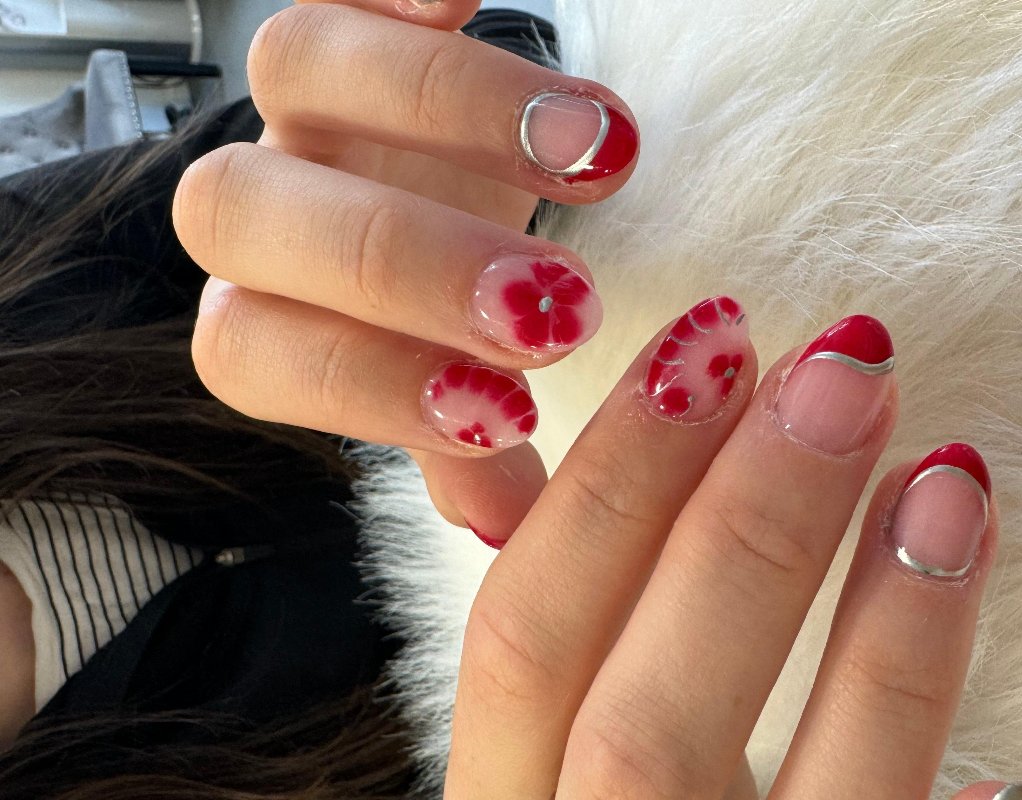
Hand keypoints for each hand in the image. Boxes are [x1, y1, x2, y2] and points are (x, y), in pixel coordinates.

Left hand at [172, 0, 639, 538]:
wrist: (450, 195)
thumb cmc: (454, 315)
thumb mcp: (462, 388)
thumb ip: (473, 453)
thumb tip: (511, 537)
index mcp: (274, 316)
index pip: (258, 352)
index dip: (372, 386)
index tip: (516, 410)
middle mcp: (267, 205)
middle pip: (254, 216)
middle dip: (408, 262)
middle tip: (558, 297)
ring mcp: (304, 99)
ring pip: (300, 67)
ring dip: (451, 109)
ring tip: (605, 150)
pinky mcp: (362, 14)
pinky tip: (477, 1)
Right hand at [446, 298, 1021, 798]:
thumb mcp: (591, 777)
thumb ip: (613, 666)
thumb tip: (684, 483)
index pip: (515, 636)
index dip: (601, 481)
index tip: (700, 346)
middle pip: (608, 688)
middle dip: (710, 504)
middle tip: (824, 363)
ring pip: (727, 761)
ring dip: (829, 580)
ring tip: (919, 443)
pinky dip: (910, 678)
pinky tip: (958, 553)